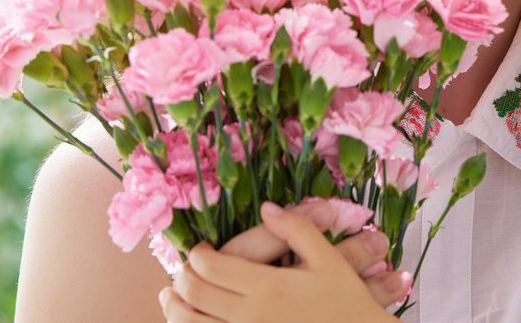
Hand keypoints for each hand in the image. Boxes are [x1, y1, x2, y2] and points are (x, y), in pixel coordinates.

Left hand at [159, 201, 409, 322]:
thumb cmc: (348, 303)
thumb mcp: (329, 261)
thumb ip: (297, 229)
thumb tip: (267, 208)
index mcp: (268, 287)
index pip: (211, 267)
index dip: (198, 255)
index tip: (200, 250)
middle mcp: (250, 316)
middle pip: (194, 294)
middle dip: (183, 279)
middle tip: (185, 271)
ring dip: (175, 309)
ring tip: (173, 298)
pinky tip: (195, 322)